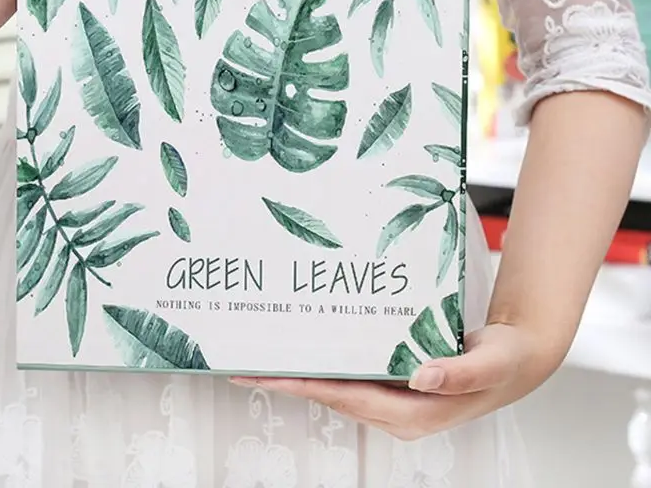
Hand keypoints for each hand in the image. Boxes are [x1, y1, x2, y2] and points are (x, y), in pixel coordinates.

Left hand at [230, 321, 560, 439]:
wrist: (518, 360)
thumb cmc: (504, 362)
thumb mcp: (489, 364)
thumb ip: (459, 372)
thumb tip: (420, 376)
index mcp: (414, 413)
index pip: (346, 398)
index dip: (305, 386)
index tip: (269, 376)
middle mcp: (398, 411)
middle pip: (332, 395)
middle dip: (290, 382)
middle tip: (247, 365)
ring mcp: (395, 401)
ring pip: (338, 388)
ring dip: (303, 375)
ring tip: (267, 359)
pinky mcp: (396, 386)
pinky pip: (353, 377)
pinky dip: (327, 366)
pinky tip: (311, 352)